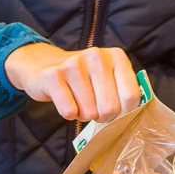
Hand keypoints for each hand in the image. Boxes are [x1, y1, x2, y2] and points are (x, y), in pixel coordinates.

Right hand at [4, 43, 138, 122]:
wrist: (43, 65)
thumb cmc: (82, 79)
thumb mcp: (107, 77)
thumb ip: (123, 92)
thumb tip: (131, 117)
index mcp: (116, 57)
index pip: (131, 96)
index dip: (124, 113)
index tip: (115, 112)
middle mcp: (97, 56)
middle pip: (110, 108)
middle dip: (102, 117)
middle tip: (93, 108)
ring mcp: (74, 65)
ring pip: (89, 112)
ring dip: (83, 115)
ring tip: (78, 101)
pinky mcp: (53, 76)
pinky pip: (69, 112)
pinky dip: (68, 114)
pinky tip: (66, 101)